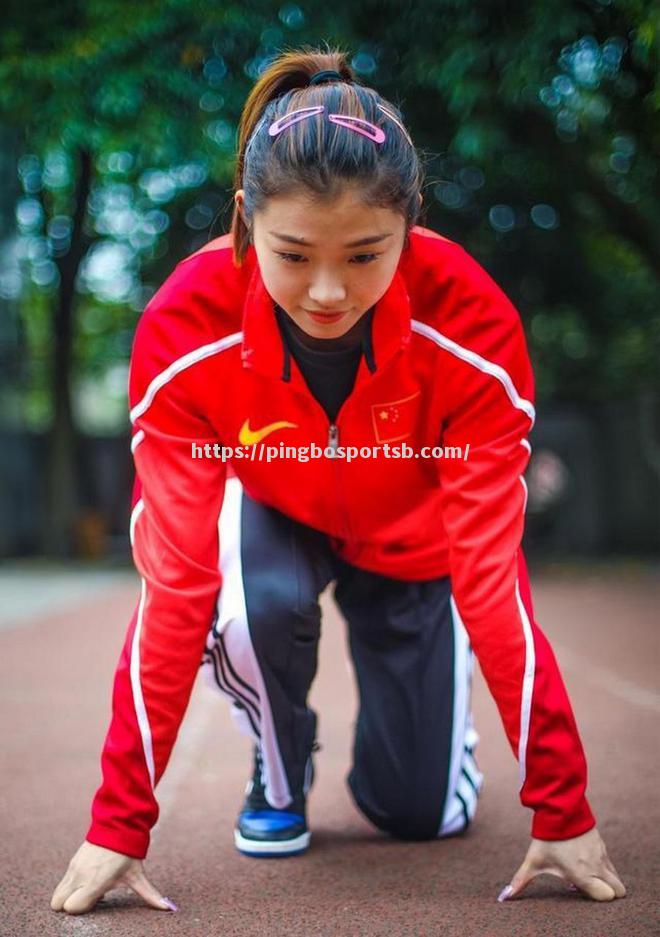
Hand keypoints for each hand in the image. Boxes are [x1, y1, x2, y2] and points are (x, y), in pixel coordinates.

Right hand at [50, 840, 177, 914]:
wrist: (118, 824)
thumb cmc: (128, 852)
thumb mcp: (137, 875)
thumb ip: (150, 895)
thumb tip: (169, 908)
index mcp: (95, 882)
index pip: (73, 908)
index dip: (83, 909)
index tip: (98, 901)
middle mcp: (80, 876)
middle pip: (58, 905)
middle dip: (71, 906)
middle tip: (90, 898)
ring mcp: (74, 868)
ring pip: (57, 894)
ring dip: (69, 896)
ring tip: (89, 888)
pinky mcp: (72, 862)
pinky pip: (62, 882)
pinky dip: (70, 886)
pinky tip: (88, 879)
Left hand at [498, 826, 625, 901]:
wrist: (559, 808)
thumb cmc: (546, 838)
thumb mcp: (533, 861)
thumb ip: (521, 881)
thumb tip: (504, 896)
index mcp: (583, 875)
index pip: (606, 897)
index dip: (597, 897)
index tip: (580, 890)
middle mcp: (596, 866)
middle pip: (618, 890)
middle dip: (608, 892)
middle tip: (590, 887)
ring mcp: (602, 854)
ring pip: (615, 875)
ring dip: (605, 878)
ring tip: (584, 872)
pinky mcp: (602, 844)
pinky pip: (609, 861)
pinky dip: (602, 865)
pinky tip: (583, 859)